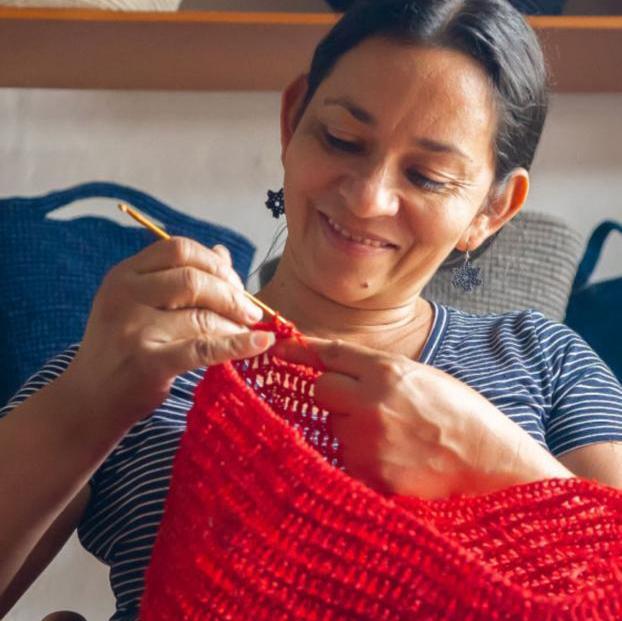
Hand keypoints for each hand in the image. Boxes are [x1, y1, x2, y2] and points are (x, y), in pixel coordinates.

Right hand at [63, 237, 273, 431]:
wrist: (91, 399)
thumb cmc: (123, 347)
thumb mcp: (141, 303)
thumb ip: (179, 276)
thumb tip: (223, 253)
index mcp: (124, 274)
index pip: (178, 249)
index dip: (215, 263)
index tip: (236, 283)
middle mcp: (125, 295)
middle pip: (194, 279)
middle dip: (232, 294)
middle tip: (252, 312)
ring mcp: (134, 329)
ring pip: (202, 316)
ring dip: (234, 324)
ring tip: (248, 332)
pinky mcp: (149, 362)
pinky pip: (203, 349)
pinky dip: (237, 345)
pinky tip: (260, 343)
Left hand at [272, 337, 571, 498]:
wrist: (491, 464)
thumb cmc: (461, 416)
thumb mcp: (422, 377)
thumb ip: (379, 371)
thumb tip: (339, 369)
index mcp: (388, 372)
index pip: (331, 353)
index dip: (301, 350)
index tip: (279, 349)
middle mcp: (371, 403)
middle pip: (321, 391)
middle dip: (333, 395)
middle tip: (361, 407)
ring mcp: (367, 442)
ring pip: (334, 427)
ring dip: (350, 430)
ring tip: (392, 439)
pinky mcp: (369, 476)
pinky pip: (346, 460)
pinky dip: (360, 459)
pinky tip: (393, 460)